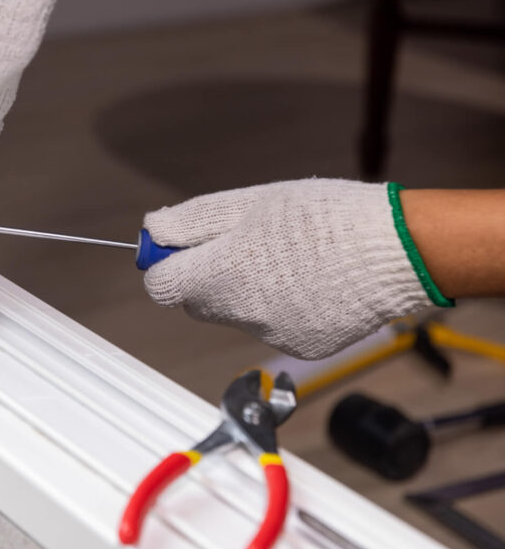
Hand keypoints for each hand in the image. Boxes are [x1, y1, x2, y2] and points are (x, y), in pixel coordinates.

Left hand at [142, 179, 448, 358]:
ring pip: (234, 313)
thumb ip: (193, 221)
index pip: (160, 286)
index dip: (165, 264)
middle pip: (196, 301)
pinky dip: (279, 306)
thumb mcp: (249, 203)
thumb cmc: (323, 217)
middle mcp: (240, 314)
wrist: (397, 250)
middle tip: (241, 243)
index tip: (178, 246)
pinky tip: (309, 281)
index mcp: (221, 275)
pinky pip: (271, 326)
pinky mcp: (300, 345)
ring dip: (243, 290)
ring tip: (286, 258)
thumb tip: (152, 232)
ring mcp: (270, 334)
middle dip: (206, 275)